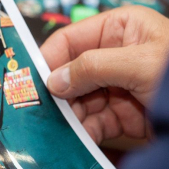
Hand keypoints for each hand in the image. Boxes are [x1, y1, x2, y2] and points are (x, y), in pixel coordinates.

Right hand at [41, 6, 168, 144]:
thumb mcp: (137, 63)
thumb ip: (91, 67)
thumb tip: (54, 80)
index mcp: (120, 28)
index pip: (72, 39)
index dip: (50, 58)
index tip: (30, 79)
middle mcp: (116, 55)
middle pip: (72, 72)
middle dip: (57, 92)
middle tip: (37, 109)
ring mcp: (120, 86)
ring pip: (80, 99)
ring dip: (68, 115)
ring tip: (55, 128)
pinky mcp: (126, 114)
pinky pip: (95, 120)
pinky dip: (84, 131)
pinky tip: (76, 139)